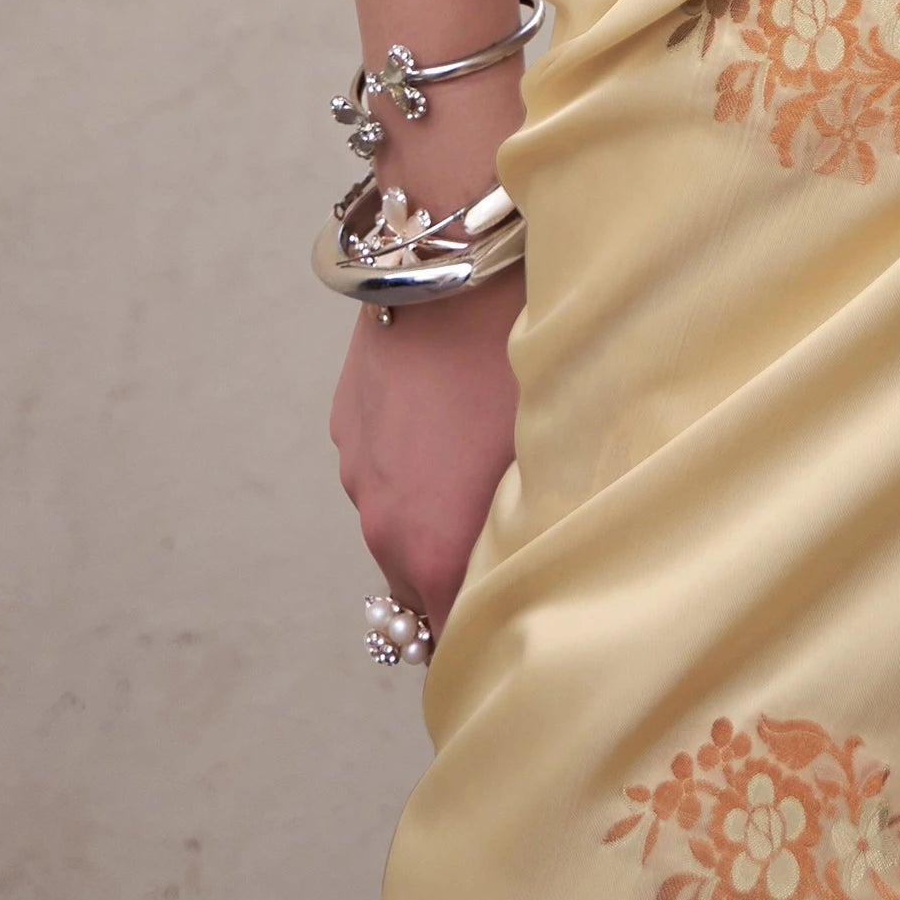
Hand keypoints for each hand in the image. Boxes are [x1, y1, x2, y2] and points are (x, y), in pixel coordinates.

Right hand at [331, 268, 520, 635]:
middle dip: (454, 583)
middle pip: (415, 589)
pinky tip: (450, 419)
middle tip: (507, 556)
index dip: (482, 638)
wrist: (452, 261)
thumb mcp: (550, 453)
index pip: (449, 638)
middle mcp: (381, 523)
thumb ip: (535, 530)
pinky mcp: (346, 420)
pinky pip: (380, 467)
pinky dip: (410, 463)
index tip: (513, 633)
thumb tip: (552, 567)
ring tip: (481, 472)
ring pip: (394, 522)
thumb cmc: (521, 357)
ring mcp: (356, 469)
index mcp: (432, 548)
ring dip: (430, 515)